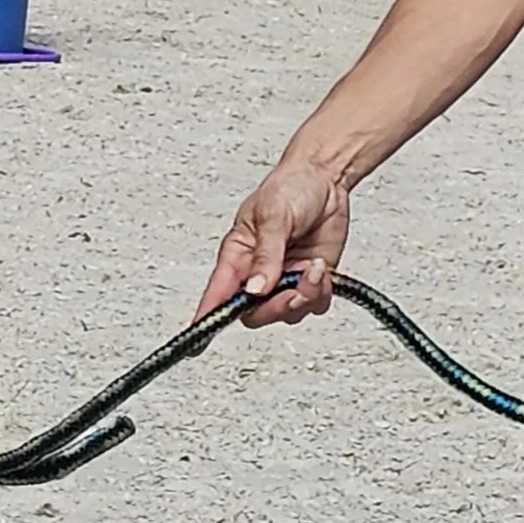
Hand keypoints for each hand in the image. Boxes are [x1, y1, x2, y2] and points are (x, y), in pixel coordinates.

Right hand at [195, 155, 351, 327]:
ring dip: (305, 296)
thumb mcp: (273, 216)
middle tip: (295, 287)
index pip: (217, 293)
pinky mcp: (309, 280)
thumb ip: (266, 255)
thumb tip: (254, 289)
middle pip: (256, 313)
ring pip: (288, 312)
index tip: (197, 342)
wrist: (326, 180)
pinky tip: (322, 270)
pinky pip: (313, 305)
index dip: (207, 317)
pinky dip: (322, 293)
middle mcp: (257, 272)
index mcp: (237, 255)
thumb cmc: (289, 188)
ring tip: (314, 269)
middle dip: (278, 306)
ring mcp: (284, 279)